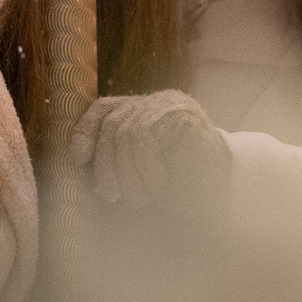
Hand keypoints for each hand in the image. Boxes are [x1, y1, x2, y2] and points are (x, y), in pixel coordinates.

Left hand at [68, 91, 232, 209]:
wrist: (228, 193)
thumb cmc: (182, 188)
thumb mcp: (140, 172)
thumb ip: (115, 160)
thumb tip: (73, 159)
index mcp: (145, 112)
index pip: (104, 109)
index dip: (85, 131)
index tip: (77, 160)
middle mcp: (157, 102)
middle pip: (112, 123)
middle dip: (106, 165)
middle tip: (114, 197)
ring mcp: (171, 103)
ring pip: (124, 130)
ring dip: (127, 173)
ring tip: (141, 198)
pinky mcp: (182, 113)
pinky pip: (143, 135)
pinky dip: (144, 167)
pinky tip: (158, 186)